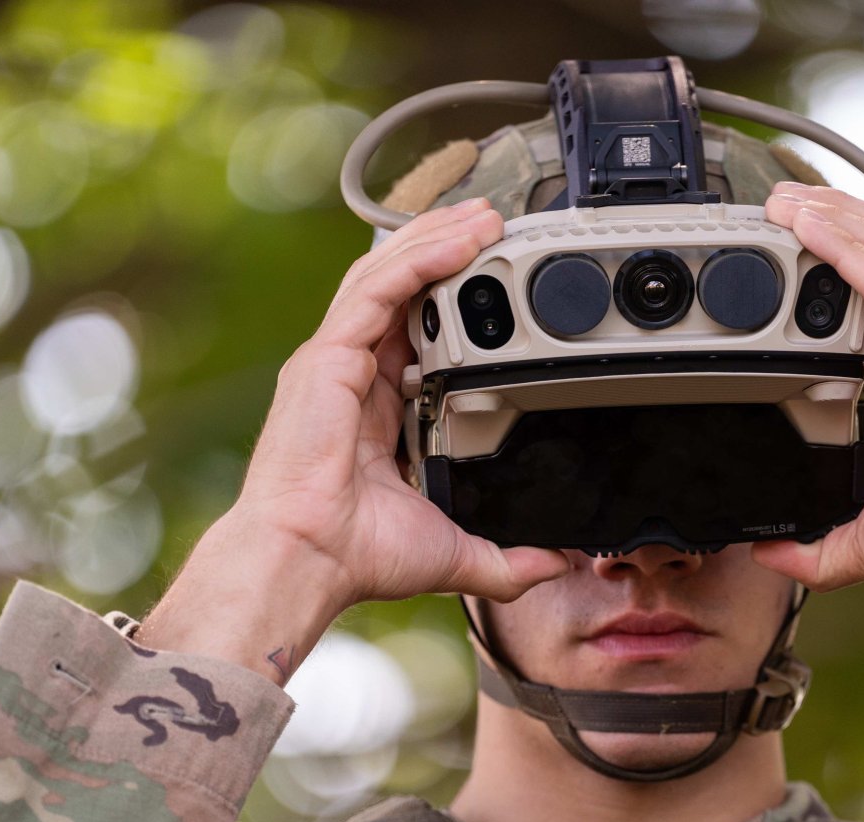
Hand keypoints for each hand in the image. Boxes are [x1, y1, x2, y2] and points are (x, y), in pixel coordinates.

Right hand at [139, 199, 566, 680]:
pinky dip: (417, 260)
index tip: (491, 274)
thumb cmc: (357, 555)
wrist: (310, 558)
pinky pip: (376, 290)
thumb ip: (505, 558)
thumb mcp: (453, 550)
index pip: (412, 330)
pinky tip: (456, 241)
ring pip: (386, 277)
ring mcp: (333, 361)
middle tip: (493, 221)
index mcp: (374, 409)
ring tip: (482, 215)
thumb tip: (554, 563)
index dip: (449, 295)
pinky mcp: (325, 357)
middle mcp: (350, 376)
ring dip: (436, 240)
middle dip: (445, 248)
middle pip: (398, 289)